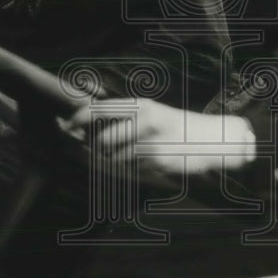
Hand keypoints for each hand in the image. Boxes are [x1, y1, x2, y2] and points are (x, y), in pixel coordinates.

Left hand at [60, 98, 255, 176]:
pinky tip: (147, 165)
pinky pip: (130, 171)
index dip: (78, 119)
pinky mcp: (157, 161)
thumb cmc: (178, 128)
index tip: (65, 126)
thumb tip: (88, 129)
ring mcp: (150, 142)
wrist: (212, 140)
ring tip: (134, 159)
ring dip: (116, 164)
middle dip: (96, 150)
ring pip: (114, 159)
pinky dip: (132, 172)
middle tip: (98, 153)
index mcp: (141, 106)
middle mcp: (144, 121)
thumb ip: (123, 118)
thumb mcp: (153, 113)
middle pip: (102, 140)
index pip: (99, 109)